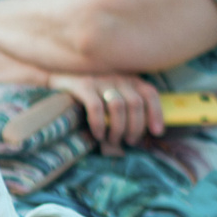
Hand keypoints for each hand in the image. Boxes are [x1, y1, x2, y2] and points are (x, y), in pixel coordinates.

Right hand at [47, 72, 165, 149]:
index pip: (150, 94)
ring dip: (119, 128)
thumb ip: (128, 105)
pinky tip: (98, 135)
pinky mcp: (83, 85)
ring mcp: (101, 79)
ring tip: (114, 140)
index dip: (157, 113)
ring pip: (119, 107)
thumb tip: (143, 132)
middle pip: (136, 104)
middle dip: (136, 127)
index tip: (157, 132)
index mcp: (130, 78)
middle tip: (130, 141)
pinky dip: (99, 124)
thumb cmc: (92, 91)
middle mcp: (119, 76)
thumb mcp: (114, 92)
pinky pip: (96, 107)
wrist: (59, 75)